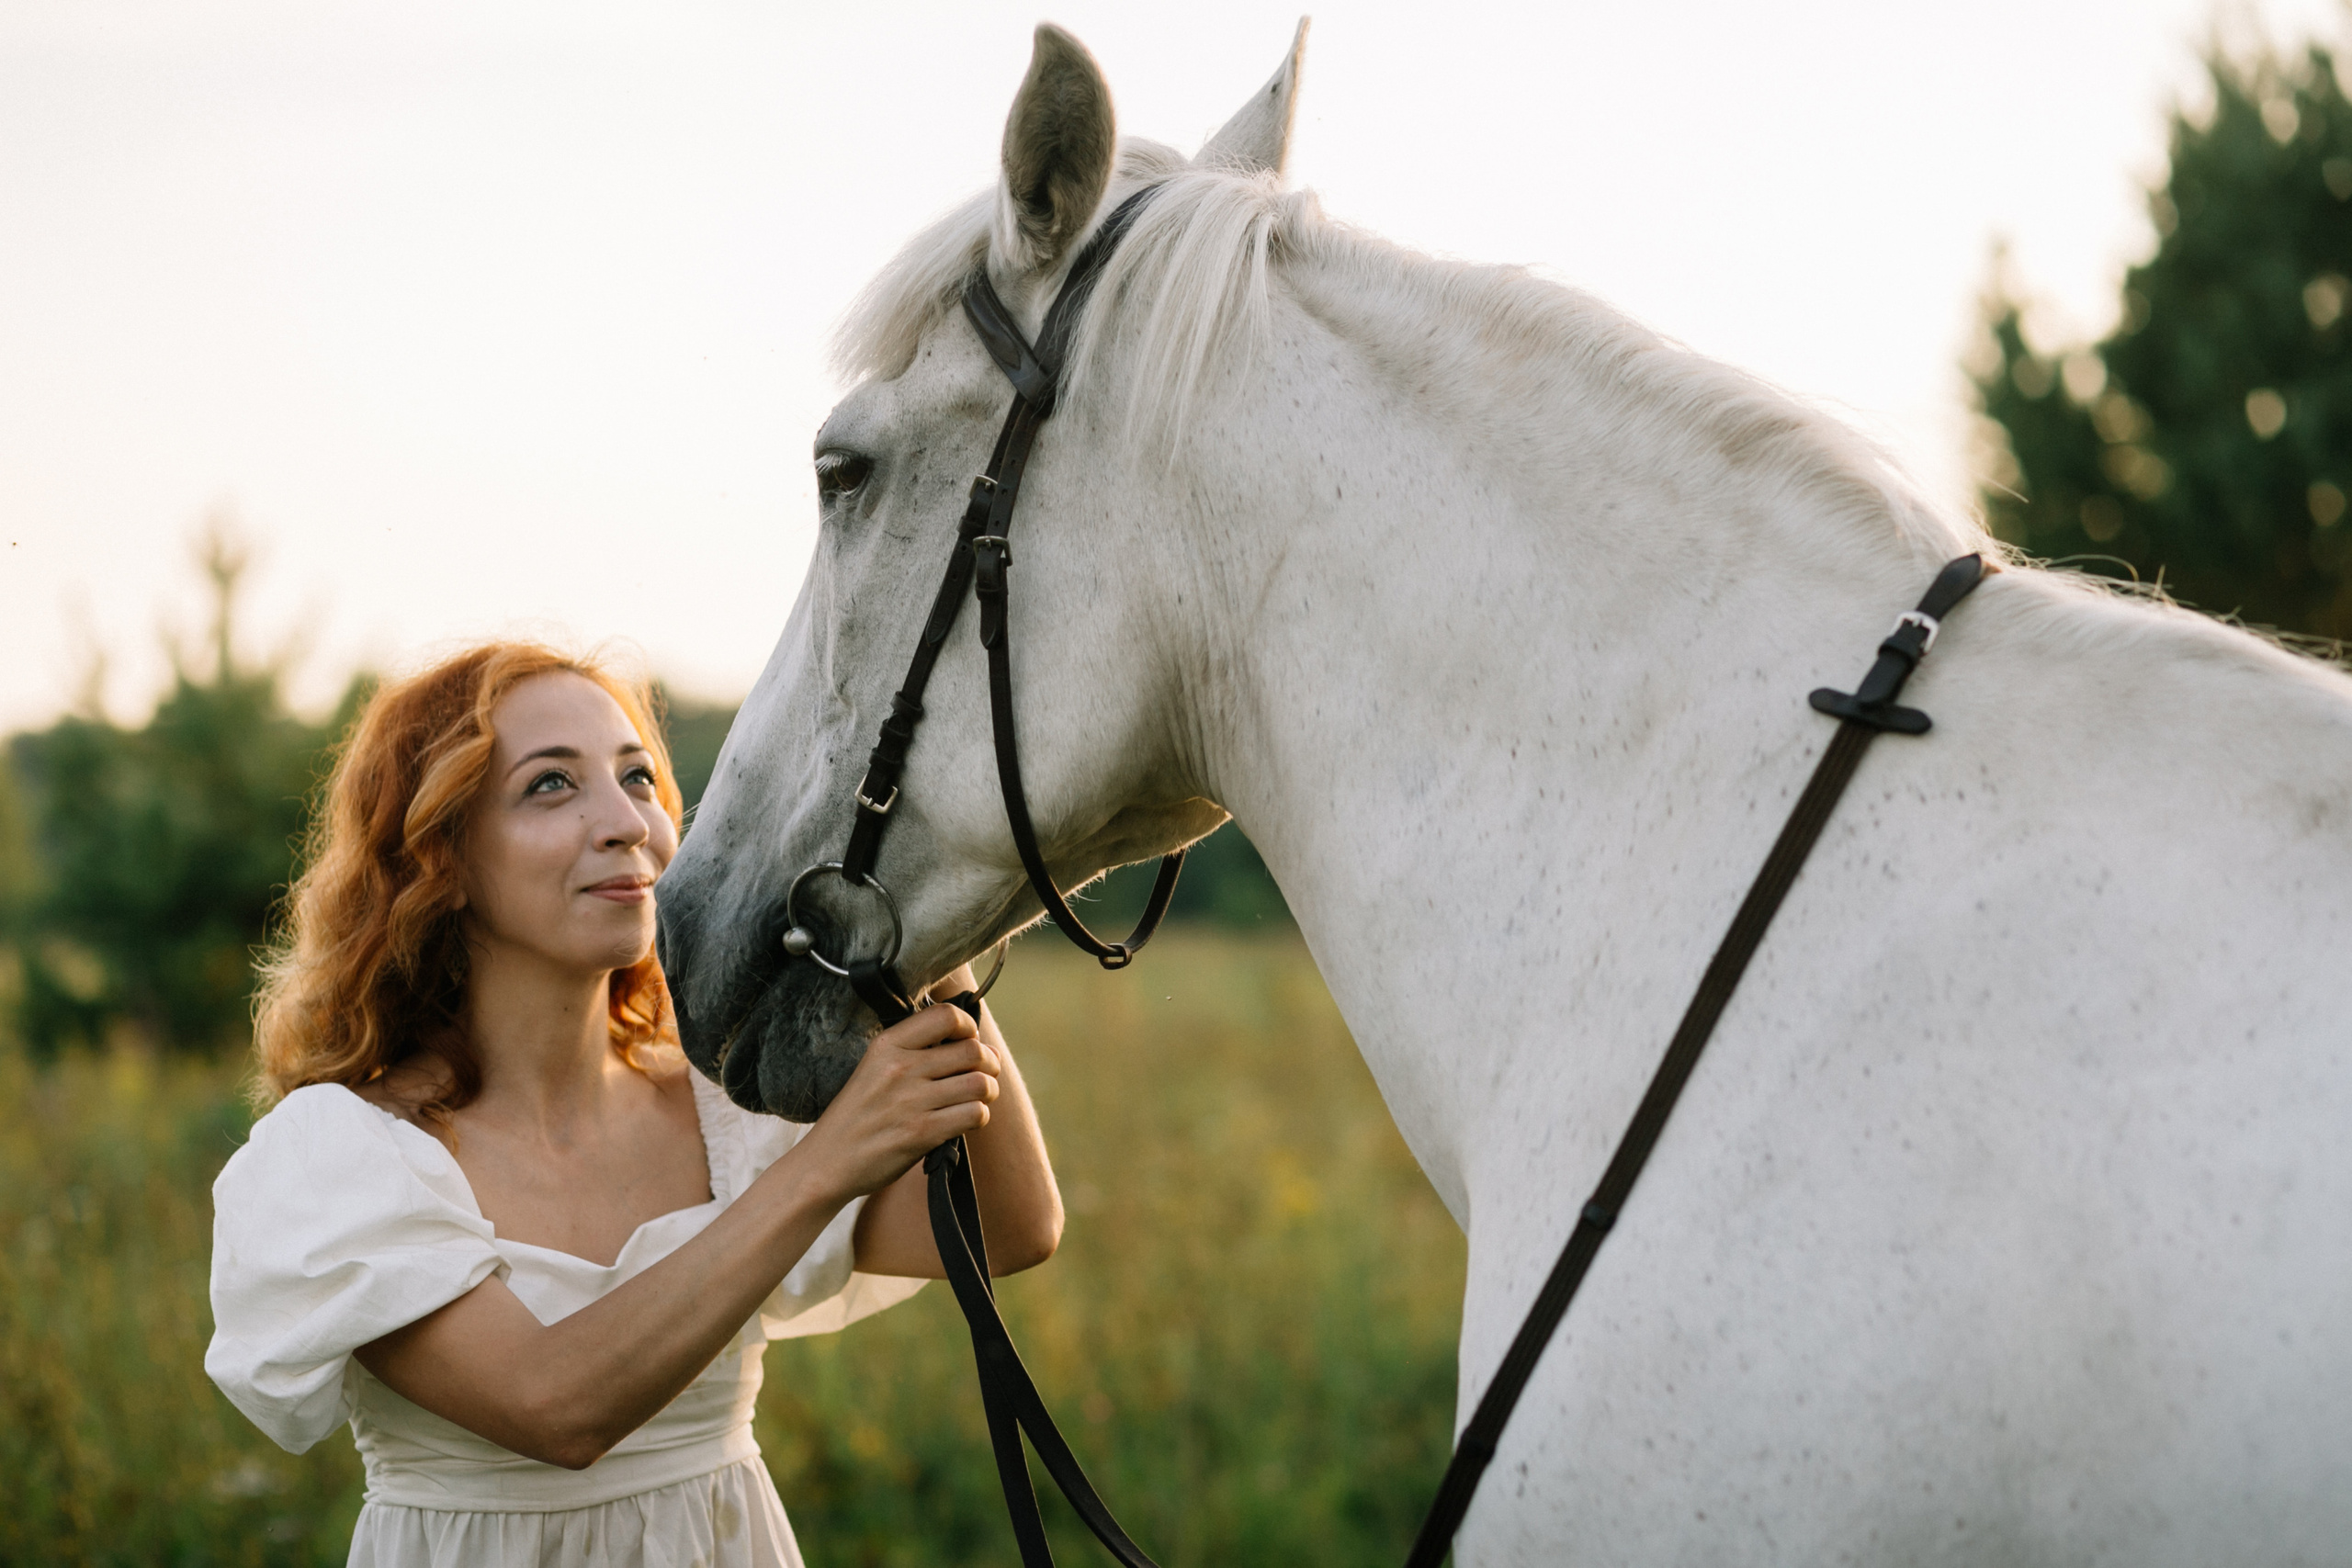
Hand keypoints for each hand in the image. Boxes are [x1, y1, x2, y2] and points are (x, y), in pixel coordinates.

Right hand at [796, 1001, 1001, 1204]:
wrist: (826, 1163)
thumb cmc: (857, 1117)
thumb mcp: (873, 1069)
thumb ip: (915, 1052)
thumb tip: (980, 1045)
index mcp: (886, 1046)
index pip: (945, 1016)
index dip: (968, 1026)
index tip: (967, 1041)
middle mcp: (900, 1068)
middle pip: (972, 1050)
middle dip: (989, 1062)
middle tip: (984, 1073)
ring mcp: (911, 1101)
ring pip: (980, 1083)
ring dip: (989, 1091)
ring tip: (979, 1098)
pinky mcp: (921, 1133)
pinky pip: (974, 1114)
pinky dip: (979, 1116)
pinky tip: (966, 1120)